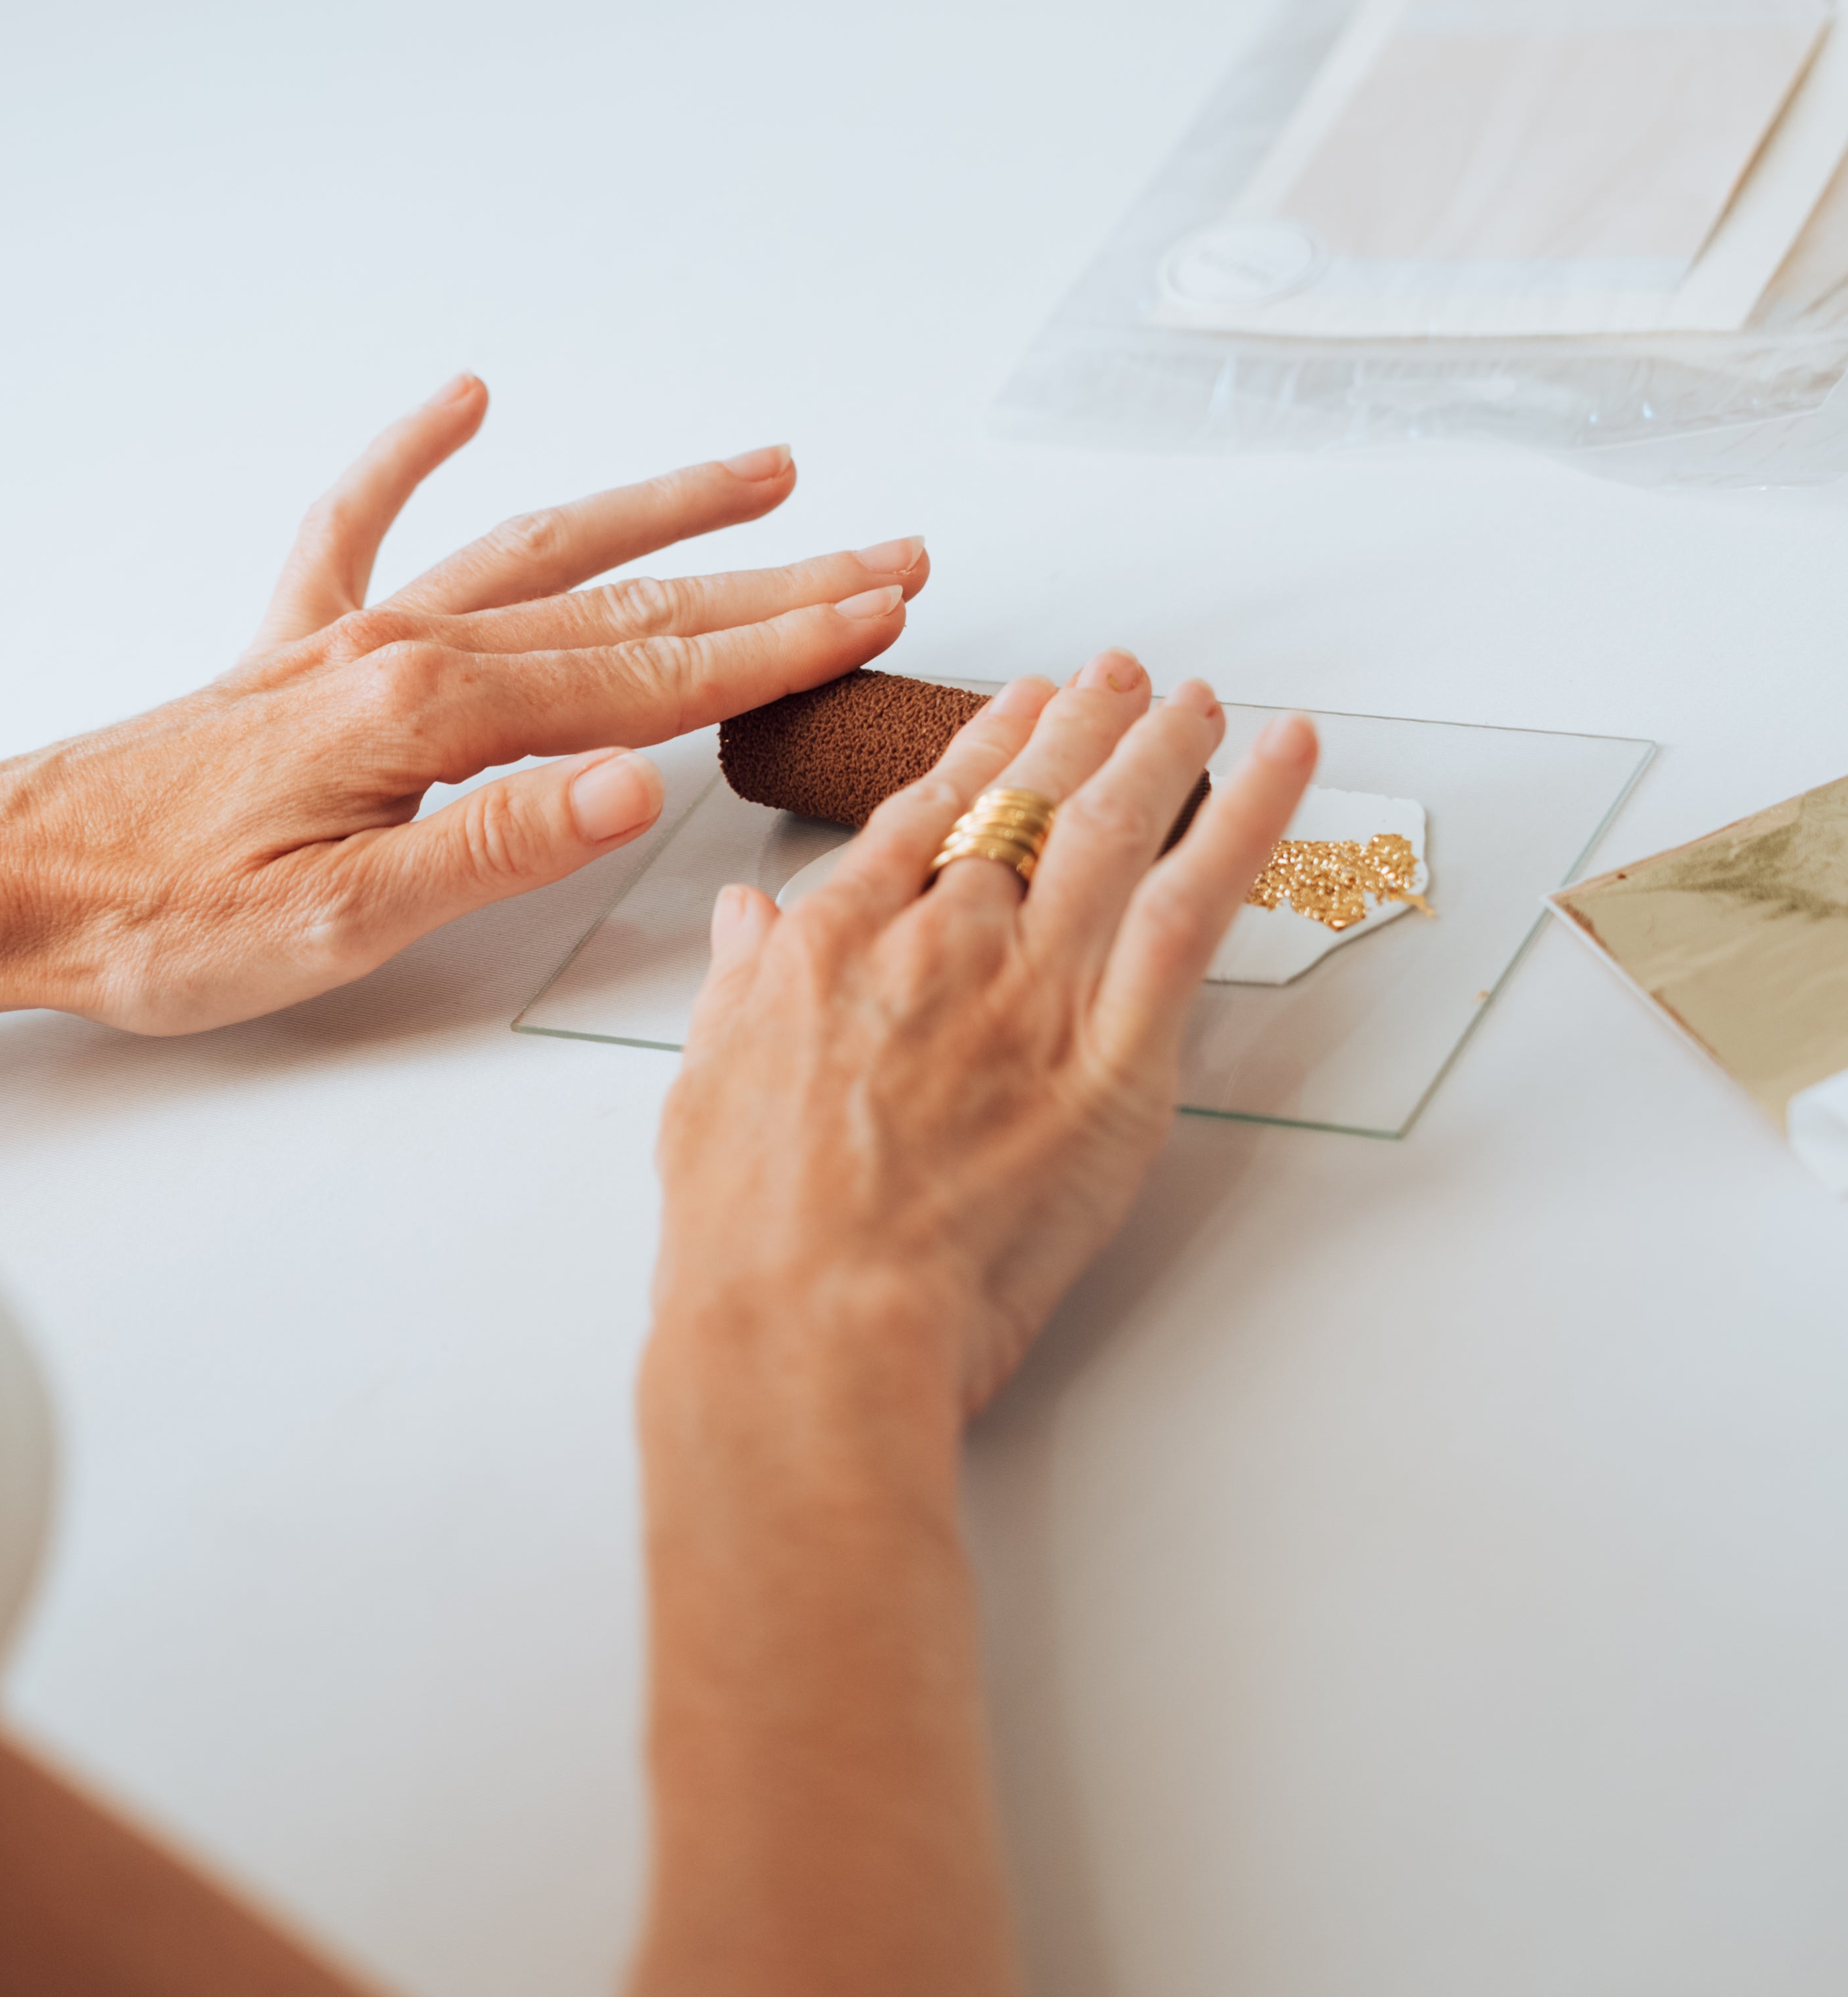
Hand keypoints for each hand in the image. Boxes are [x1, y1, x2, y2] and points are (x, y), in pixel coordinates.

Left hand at [0, 375, 927, 1034]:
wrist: (15, 877)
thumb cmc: (167, 917)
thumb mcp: (344, 921)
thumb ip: (497, 845)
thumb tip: (635, 788)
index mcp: (429, 717)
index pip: (650, 679)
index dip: (779, 644)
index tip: (878, 610)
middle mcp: (403, 649)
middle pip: (628, 607)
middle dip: (773, 581)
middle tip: (887, 555)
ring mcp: (354, 635)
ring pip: (538, 551)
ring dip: (661, 511)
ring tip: (767, 472)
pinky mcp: (299, 647)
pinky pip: (363, 522)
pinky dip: (412, 455)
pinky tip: (462, 399)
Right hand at [655, 653, 1316, 1419]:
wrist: (810, 1319)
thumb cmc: (751, 1236)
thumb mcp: (709, 1085)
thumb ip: (742, 984)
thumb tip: (749, 920)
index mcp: (839, 942)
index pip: (926, 814)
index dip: (983, 750)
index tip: (1016, 709)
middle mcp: (942, 941)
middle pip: (1029, 802)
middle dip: (1081, 726)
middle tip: (1118, 677)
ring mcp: (1033, 988)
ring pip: (1116, 826)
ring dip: (1164, 746)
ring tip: (1198, 701)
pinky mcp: (1115, 1053)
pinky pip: (1197, 906)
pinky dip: (1253, 817)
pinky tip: (1287, 761)